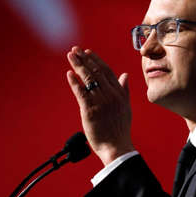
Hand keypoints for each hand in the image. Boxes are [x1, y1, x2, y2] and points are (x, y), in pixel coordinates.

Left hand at [66, 46, 133, 165]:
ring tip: (70, 56)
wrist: (116, 146)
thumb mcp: (126, 107)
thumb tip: (125, 75)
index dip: (96, 60)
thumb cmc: (120, 128)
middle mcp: (111, 95)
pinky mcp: (90, 110)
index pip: (107, 71)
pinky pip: (81, 92)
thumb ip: (124, 90)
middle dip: (84, 59)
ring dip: (78, 66)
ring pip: (88, 79)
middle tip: (75, 50)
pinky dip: (74, 82)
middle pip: (96, 72)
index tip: (87, 52)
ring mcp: (101, 102)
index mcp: (120, 93)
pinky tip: (69, 74)